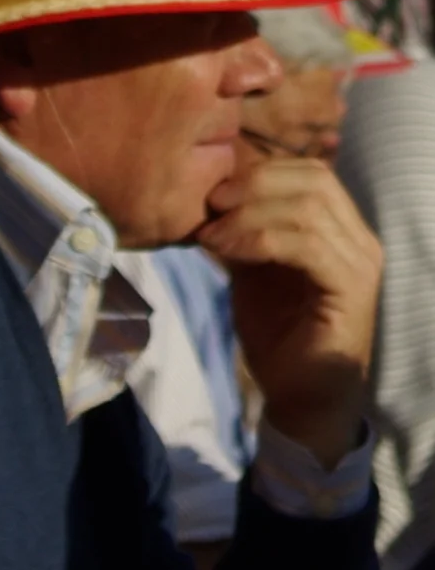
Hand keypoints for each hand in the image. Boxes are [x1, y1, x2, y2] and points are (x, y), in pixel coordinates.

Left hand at [197, 157, 381, 469]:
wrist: (298, 397)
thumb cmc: (278, 334)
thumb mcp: (251, 269)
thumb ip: (242, 230)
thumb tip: (208, 193)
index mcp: (341, 229)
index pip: (310, 172)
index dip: (259, 172)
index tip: (212, 192)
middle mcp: (359, 240)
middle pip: (312, 180)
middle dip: (253, 185)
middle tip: (211, 205)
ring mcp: (361, 263)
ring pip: (308, 208)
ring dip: (248, 214)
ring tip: (211, 235)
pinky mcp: (352, 289)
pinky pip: (307, 245)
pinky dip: (259, 239)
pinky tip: (227, 251)